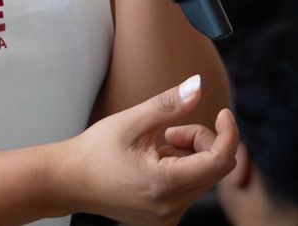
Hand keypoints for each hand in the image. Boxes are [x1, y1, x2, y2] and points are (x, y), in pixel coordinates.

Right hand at [56, 75, 237, 225]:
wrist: (69, 181)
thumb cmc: (95, 150)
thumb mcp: (132, 121)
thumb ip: (169, 104)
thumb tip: (199, 85)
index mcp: (164, 184)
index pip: (219, 161)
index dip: (228, 133)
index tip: (223, 112)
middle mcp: (170, 208)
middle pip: (215, 169)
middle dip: (201, 141)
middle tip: (169, 129)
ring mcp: (167, 217)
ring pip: (204, 178)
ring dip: (191, 154)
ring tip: (157, 145)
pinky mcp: (163, 218)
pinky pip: (189, 189)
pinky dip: (182, 169)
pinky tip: (153, 162)